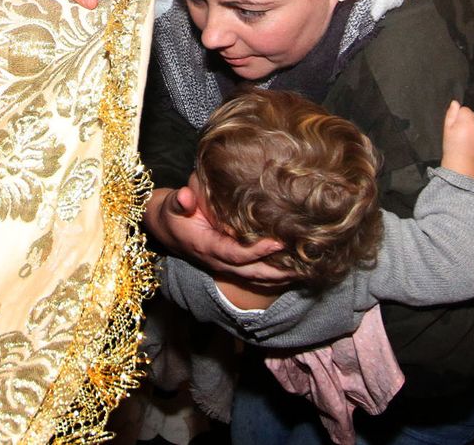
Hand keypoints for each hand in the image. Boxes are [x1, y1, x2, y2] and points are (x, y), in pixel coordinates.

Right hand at [144, 186, 292, 284]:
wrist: (167, 230)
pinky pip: (255, 275)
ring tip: (305, 271)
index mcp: (207, 247)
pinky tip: (292, 271)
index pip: (236, 253)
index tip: (279, 242)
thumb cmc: (174, 214)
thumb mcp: (171, 205)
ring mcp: (225, 266)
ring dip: (280, 277)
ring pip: (256, 277)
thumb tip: (185, 196)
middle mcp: (218, 261)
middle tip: (304, 265)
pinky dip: (274, 275)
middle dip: (278, 271)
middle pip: (252, 272)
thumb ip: (179, 201)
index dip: (258, 251)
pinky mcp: (231, 265)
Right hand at [439, 100, 473, 177]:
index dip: (459, 117)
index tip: (456, 126)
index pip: (465, 110)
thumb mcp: (447, 129)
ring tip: (469, 136)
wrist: (463, 162)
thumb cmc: (452, 145)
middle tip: (462, 131)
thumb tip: (455, 102)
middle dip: (469, 120)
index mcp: (466, 120)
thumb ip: (451, 114)